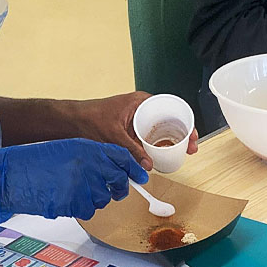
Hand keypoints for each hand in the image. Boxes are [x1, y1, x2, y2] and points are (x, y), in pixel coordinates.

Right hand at [0, 138, 147, 221]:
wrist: (13, 174)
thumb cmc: (36, 161)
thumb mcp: (68, 148)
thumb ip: (92, 155)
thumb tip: (113, 169)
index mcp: (89, 148)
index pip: (122, 156)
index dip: (134, 167)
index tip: (141, 175)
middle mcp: (89, 164)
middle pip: (118, 180)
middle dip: (119, 187)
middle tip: (116, 190)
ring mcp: (82, 184)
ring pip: (104, 198)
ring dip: (97, 198)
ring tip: (79, 192)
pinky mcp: (73, 203)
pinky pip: (89, 210)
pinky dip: (82, 208)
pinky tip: (69, 200)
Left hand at [73, 92, 198, 170]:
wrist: (73, 121)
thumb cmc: (90, 118)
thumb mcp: (114, 136)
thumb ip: (131, 151)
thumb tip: (148, 164)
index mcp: (141, 101)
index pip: (171, 107)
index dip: (186, 121)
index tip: (192, 134)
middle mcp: (142, 108)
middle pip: (170, 118)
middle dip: (182, 133)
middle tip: (191, 147)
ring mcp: (138, 118)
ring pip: (161, 128)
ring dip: (171, 140)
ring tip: (181, 153)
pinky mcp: (132, 128)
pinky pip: (150, 135)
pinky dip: (158, 144)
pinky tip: (162, 154)